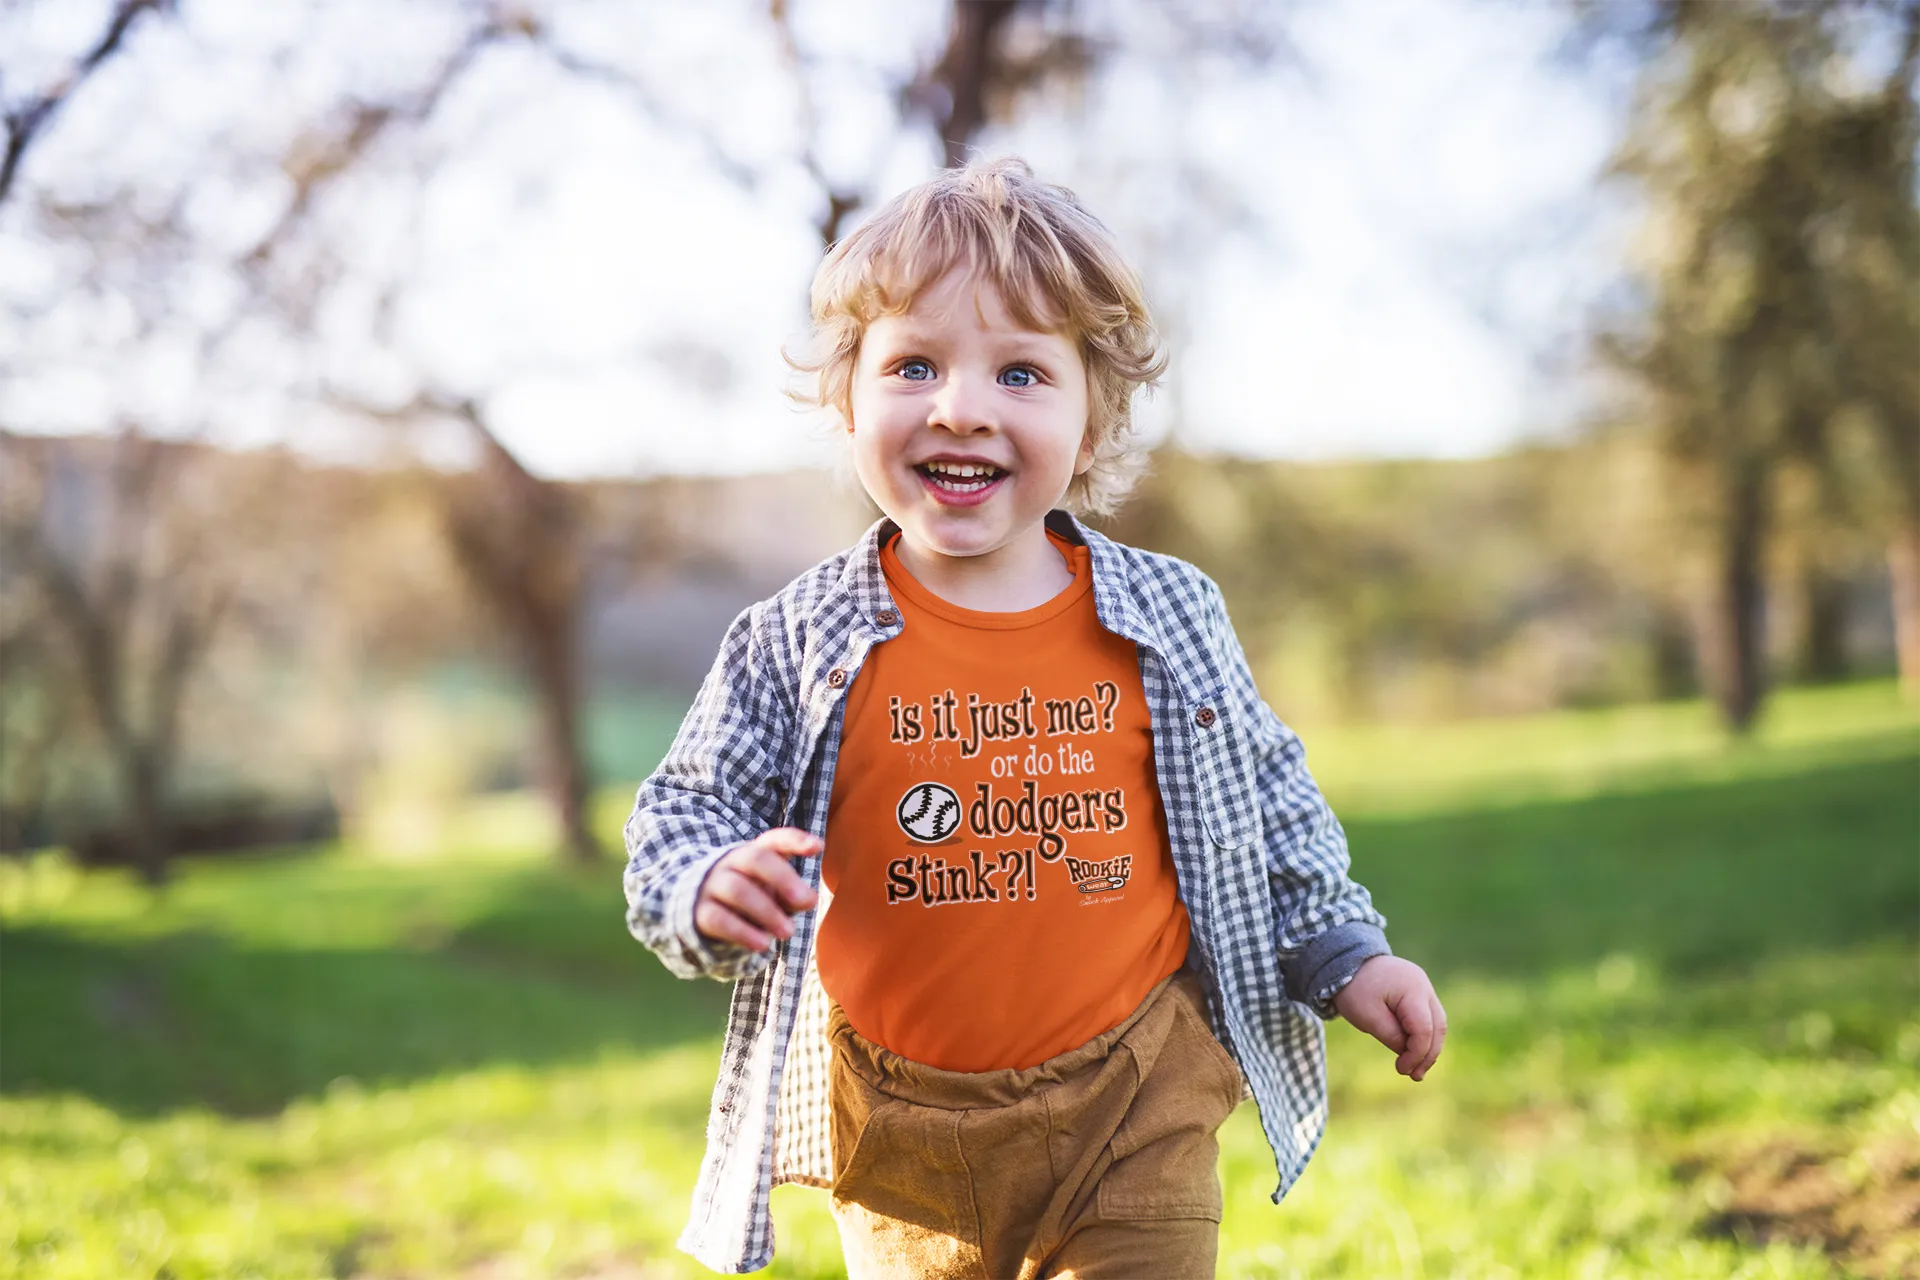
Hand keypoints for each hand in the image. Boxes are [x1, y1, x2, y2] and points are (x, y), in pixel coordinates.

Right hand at [693, 828, 822, 952]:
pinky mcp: (701, 912)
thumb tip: (809, 900)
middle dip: (783, 878)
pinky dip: (743, 932)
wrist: (704, 912)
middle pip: (756, 859)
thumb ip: (794, 896)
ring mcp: (713, 885)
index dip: (795, 840)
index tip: (818, 847)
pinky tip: (763, 944)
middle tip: (806, 901)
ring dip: (767, 911)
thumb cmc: (752, 899)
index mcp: (755, 853)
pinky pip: (719, 919)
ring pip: (738, 890)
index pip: (775, 839)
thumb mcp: (776, 896)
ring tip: (789, 932)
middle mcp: (731, 863)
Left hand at [1331, 955, 1445, 1081]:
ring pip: (1436, 1022)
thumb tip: (1409, 1053)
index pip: (1424, 1029)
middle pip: (1437, 1026)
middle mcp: (1423, 986)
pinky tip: (1413, 1051)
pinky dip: (1423, 1035)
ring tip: (1416, 1069)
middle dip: (1428, 1054)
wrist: (1345, 960)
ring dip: (1429, 1047)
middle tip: (1415, 1076)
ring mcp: (1423, 986)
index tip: (1402, 1069)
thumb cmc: (1354, 988)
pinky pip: (1427, 1016)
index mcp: (1412, 989)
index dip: (1416, 1054)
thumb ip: (1391, 1036)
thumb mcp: (1367, 1016)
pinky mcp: (1417, 990)